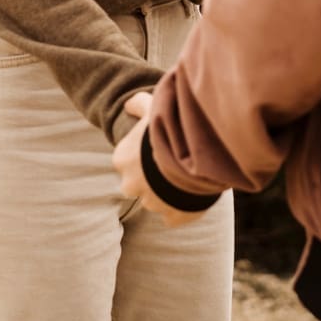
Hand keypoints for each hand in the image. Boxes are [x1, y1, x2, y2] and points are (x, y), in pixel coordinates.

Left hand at [111, 91, 202, 226]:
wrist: (197, 154)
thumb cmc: (172, 128)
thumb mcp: (155, 108)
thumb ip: (140, 105)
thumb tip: (128, 103)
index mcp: (123, 159)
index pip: (127, 160)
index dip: (143, 154)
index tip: (159, 148)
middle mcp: (131, 184)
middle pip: (138, 183)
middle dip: (152, 177)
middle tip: (174, 162)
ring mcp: (152, 203)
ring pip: (158, 200)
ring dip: (169, 191)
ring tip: (189, 175)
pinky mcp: (173, 217)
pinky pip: (175, 216)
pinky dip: (183, 209)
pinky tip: (193, 194)